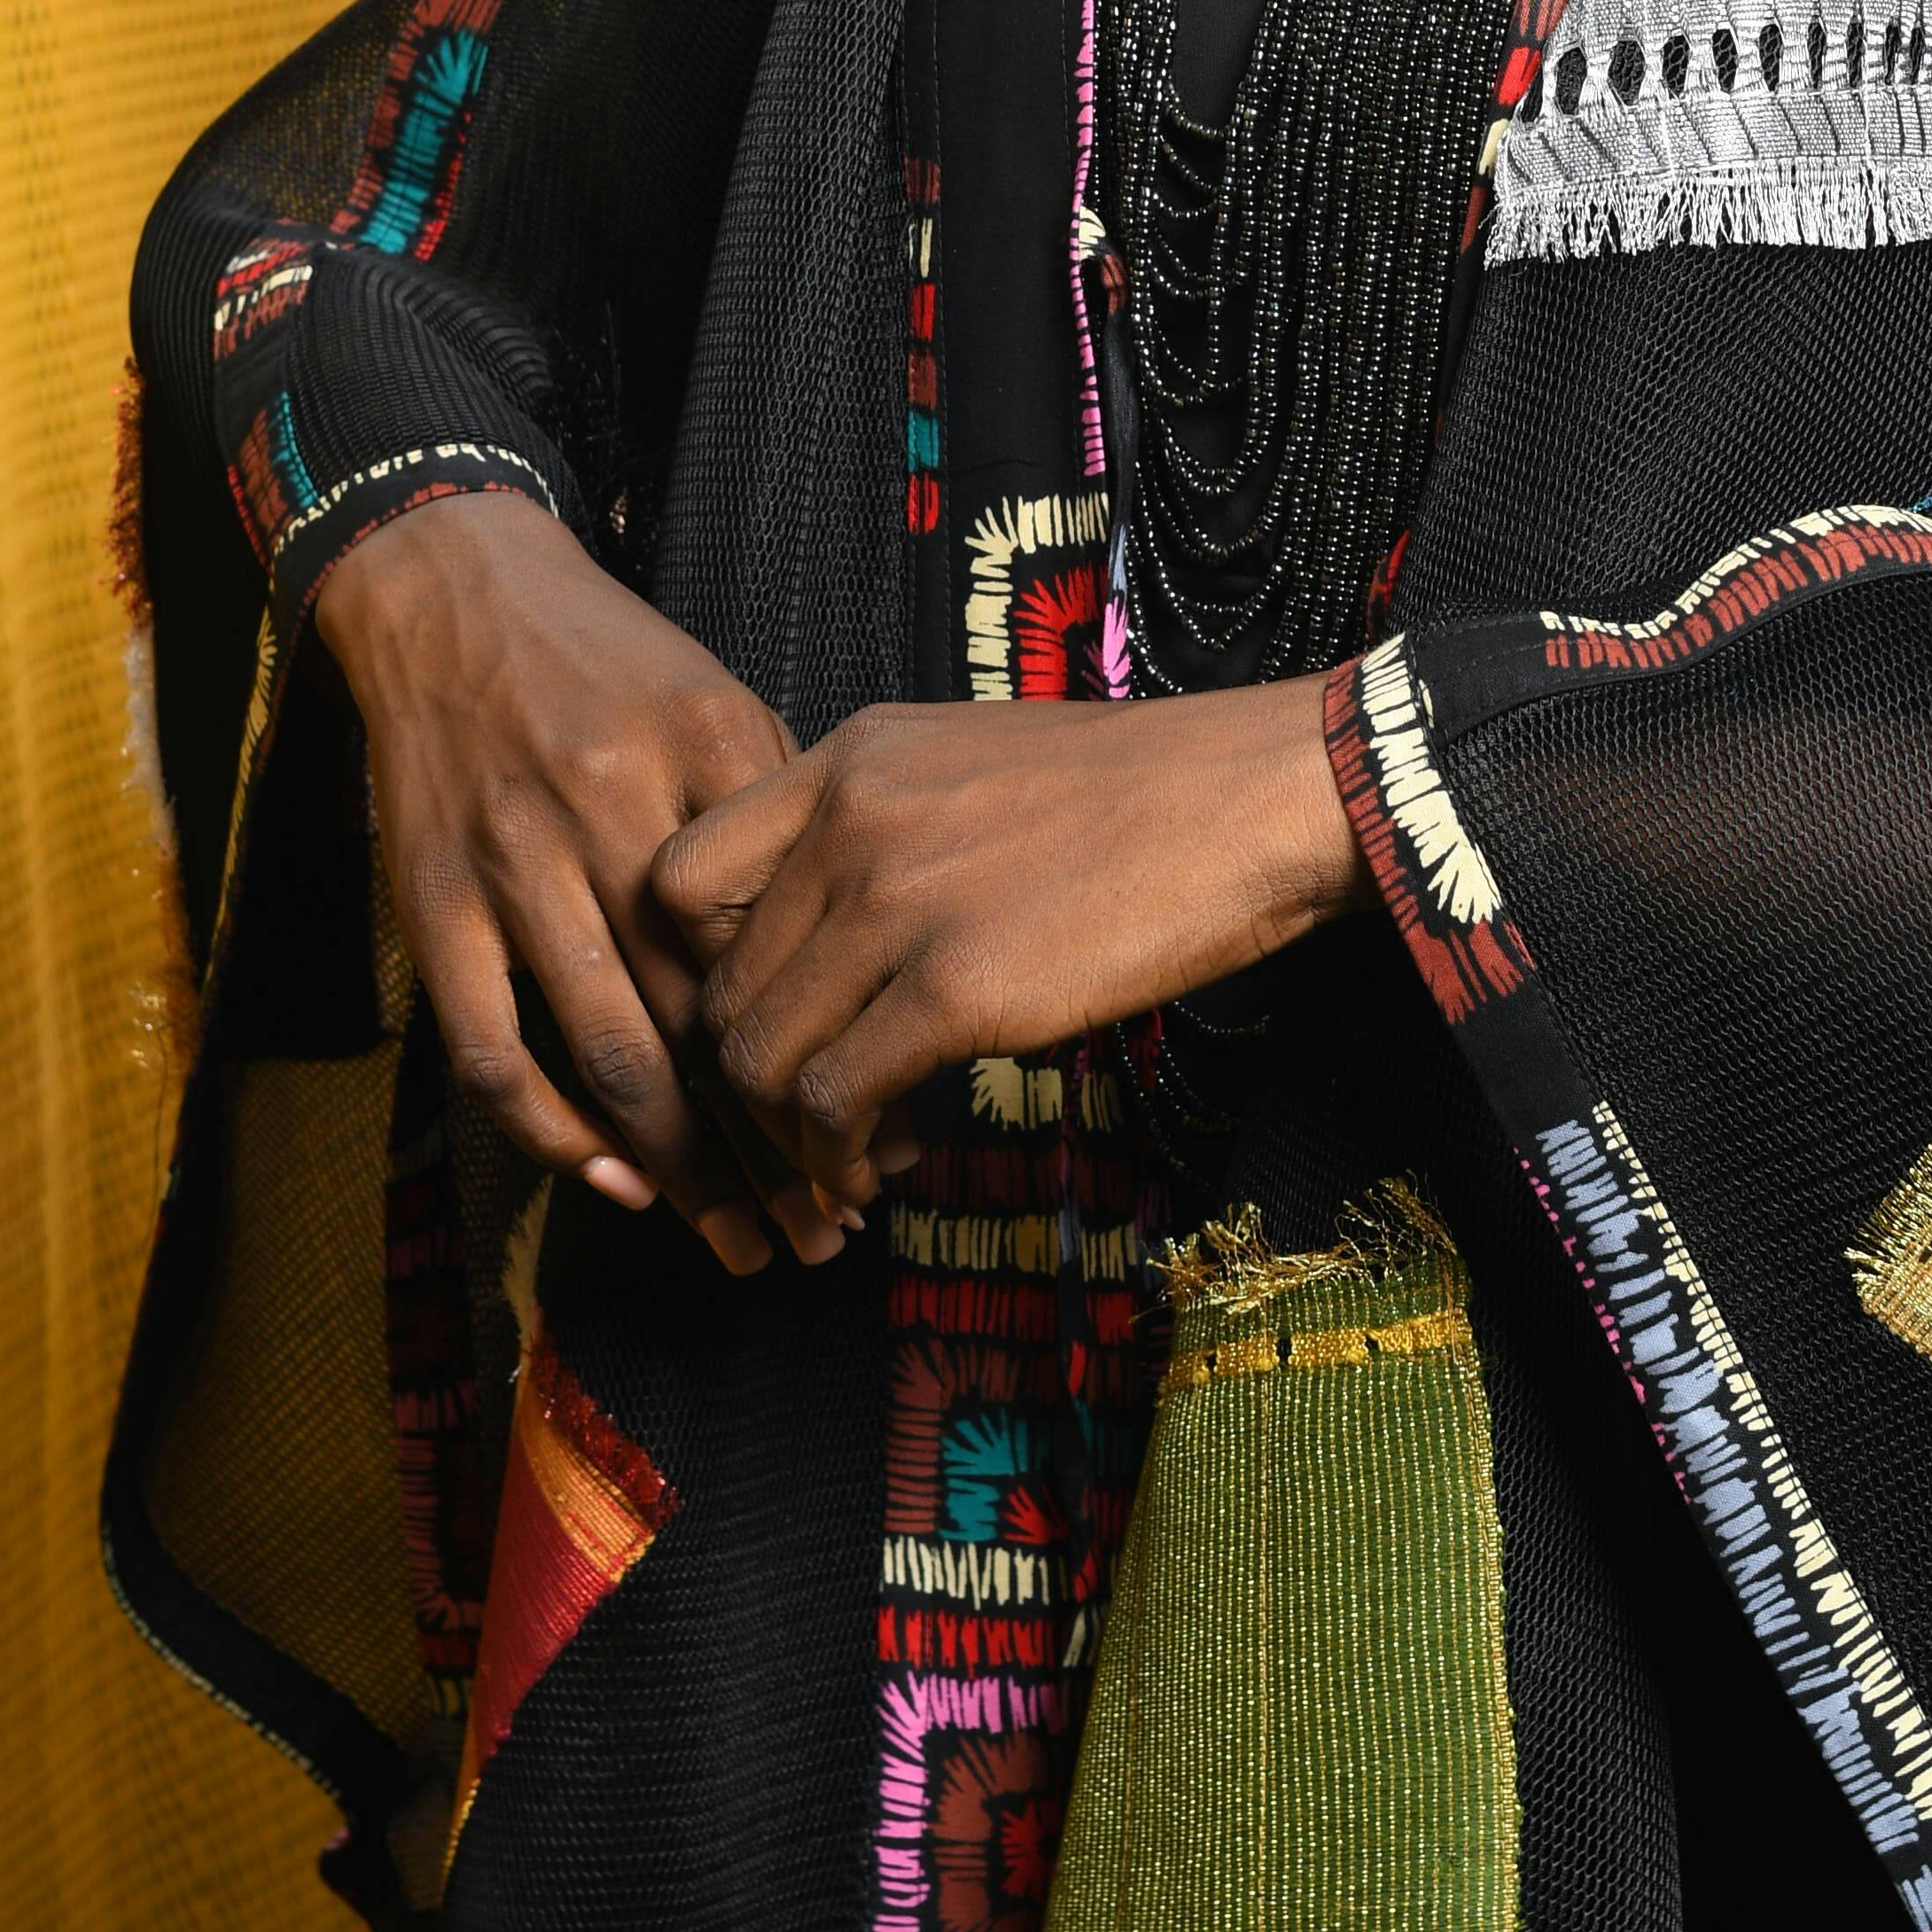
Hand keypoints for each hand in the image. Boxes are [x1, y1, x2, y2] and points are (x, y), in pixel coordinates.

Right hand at [310, 489, 847, 1274]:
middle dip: (778, 1144)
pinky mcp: (430, 907)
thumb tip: (857, 968)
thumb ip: (777, 824)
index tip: (888, 1136)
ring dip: (684, 1174)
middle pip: (711, 1019)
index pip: (787, 939)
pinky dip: (556, 1137)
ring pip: (612, 1056)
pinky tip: (618, 1187)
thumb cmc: (610, 664)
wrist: (452, 595)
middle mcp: (608, 810)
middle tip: (831, 1229)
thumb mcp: (718, 704)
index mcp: (703, 750)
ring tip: (746, 1243)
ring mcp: (511, 865)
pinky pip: (493, 1054)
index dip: (840, 1050)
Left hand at [650, 678, 1369, 1209]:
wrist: (1250, 799)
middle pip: (718, 988)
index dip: (701, 973)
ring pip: (758, 1056)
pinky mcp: (956, 988)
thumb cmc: (1140, 791)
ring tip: (844, 1165)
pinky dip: (837, 1158)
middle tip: (807, 1129)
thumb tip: (833, 943)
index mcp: (848, 760)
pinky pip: (834, 1099)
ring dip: (786, 1137)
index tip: (765, 1021)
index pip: (681, 878)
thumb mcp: (973, 766)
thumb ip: (882, 830)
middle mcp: (848, 822)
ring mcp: (896, 903)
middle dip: (747, 1083)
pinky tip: (878, 1171)